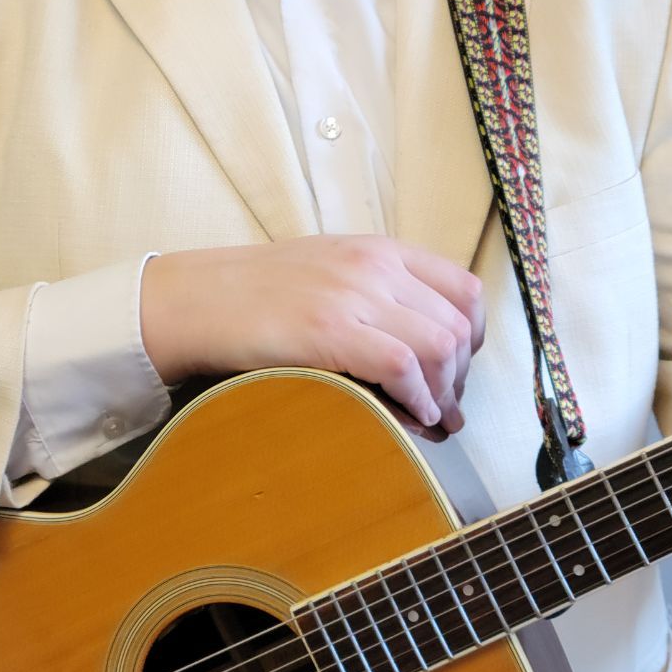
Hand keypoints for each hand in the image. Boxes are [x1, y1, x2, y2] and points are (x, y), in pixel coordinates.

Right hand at [140, 238, 484, 437]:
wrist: (197, 298)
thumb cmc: (260, 295)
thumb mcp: (333, 273)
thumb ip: (382, 295)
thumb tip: (429, 352)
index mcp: (381, 250)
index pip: (465, 290)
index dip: (474, 340)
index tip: (460, 370)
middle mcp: (376, 266)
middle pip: (457, 325)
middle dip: (461, 379)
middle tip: (445, 410)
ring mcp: (354, 294)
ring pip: (439, 346)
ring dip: (443, 394)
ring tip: (430, 420)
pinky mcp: (330, 329)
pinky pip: (402, 364)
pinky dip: (417, 399)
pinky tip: (409, 416)